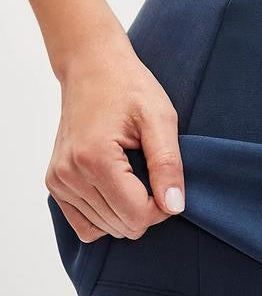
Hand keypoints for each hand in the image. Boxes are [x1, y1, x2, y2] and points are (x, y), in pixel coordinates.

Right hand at [45, 36, 184, 242]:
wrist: (92, 67)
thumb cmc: (128, 87)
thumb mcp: (160, 119)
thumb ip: (168, 164)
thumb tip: (174, 206)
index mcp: (95, 159)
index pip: (137, 216)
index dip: (162, 207)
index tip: (166, 181)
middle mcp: (70, 174)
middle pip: (122, 226)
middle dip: (146, 209)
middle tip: (152, 174)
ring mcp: (59, 180)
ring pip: (104, 228)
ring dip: (126, 210)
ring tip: (133, 173)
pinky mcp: (55, 182)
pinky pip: (84, 225)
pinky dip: (105, 216)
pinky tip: (118, 190)